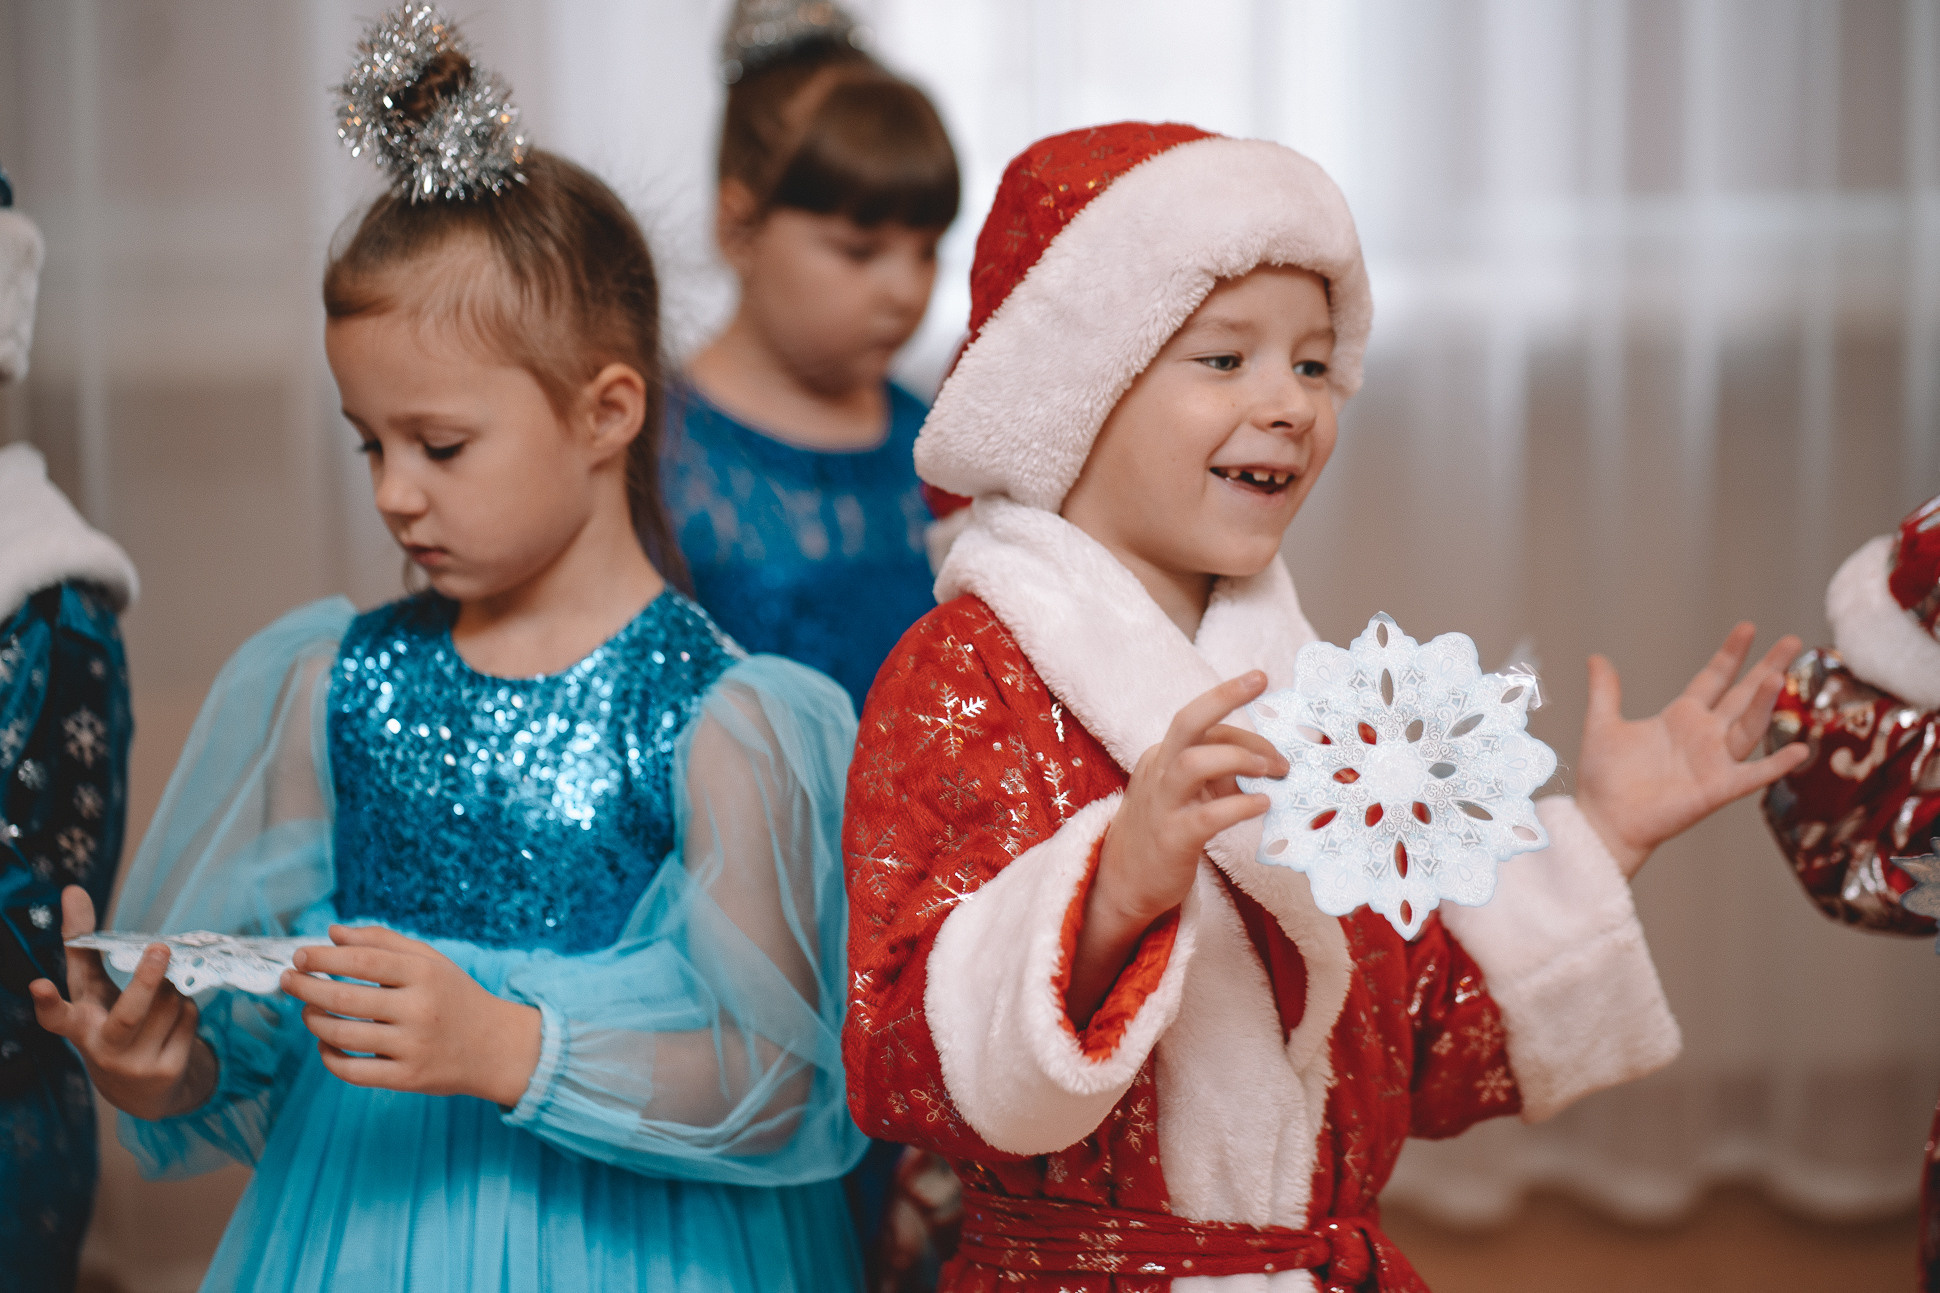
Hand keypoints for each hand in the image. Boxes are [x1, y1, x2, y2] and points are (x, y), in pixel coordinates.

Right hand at [29, 886, 215, 1119]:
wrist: (140, 1090)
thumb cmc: (109, 1023)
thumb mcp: (91, 989)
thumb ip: (82, 943)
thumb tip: (71, 889)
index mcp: (78, 1027)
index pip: (56, 1017)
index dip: (46, 1001)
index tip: (38, 984)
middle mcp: (103, 1050)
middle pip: (129, 1012)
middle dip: (146, 979)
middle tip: (160, 948)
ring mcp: (135, 1065)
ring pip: (170, 1005)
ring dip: (173, 990)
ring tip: (160, 1001)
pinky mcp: (166, 1073)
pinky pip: (189, 1018)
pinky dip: (187, 1009)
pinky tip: (173, 1023)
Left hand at [282, 925, 540, 1106]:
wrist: (496, 1047)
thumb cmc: (456, 997)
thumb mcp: (430, 961)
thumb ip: (383, 942)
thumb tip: (332, 932)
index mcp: (425, 974)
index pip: (362, 960)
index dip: (324, 957)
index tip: (300, 956)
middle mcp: (419, 1009)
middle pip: (345, 997)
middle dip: (307, 986)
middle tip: (288, 980)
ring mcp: (412, 1047)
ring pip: (342, 1035)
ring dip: (314, 1020)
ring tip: (307, 1010)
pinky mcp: (407, 1079)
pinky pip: (352, 1071)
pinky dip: (329, 1058)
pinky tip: (325, 1044)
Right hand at [1068, 672, 1288, 1023]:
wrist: (1124, 883)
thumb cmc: (1164, 831)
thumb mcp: (1188, 792)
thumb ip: (1220, 773)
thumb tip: (1271, 761)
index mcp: (1162, 755)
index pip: (1204, 725)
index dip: (1244, 726)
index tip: (1278, 740)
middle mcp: (1159, 771)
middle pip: (1188, 721)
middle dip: (1224, 695)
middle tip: (1261, 680)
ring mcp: (1163, 804)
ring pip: (1194, 762)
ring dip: (1239, 757)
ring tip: (1273, 770)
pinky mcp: (1172, 838)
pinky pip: (1208, 816)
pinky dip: (1240, 806)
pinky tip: (1263, 805)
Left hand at [1575, 622, 1809, 878]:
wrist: (1603, 820)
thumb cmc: (1604, 778)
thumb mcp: (1603, 724)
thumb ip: (1605, 691)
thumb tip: (1597, 657)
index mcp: (1680, 718)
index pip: (1713, 679)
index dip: (1730, 655)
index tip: (1747, 627)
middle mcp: (1703, 736)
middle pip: (1742, 696)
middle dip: (1767, 668)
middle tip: (1791, 641)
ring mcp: (1714, 761)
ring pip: (1748, 726)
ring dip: (1764, 703)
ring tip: (1776, 676)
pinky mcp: (1717, 789)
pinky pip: (1753, 775)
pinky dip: (1775, 764)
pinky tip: (1798, 749)